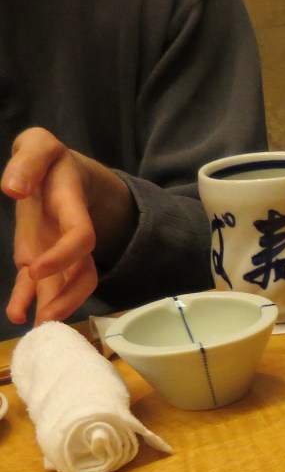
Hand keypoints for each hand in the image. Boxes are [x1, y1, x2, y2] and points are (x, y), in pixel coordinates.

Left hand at [2, 127, 134, 325]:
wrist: (61, 173)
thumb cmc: (49, 159)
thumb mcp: (39, 145)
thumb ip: (28, 161)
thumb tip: (14, 190)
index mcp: (73, 208)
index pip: (81, 237)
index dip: (63, 256)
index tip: (33, 269)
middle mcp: (71, 236)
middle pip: (84, 273)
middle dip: (68, 297)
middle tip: (46, 317)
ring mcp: (58, 251)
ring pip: (68, 286)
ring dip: (54, 307)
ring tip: (36, 326)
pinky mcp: (41, 258)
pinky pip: (40, 285)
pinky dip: (29, 301)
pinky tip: (18, 316)